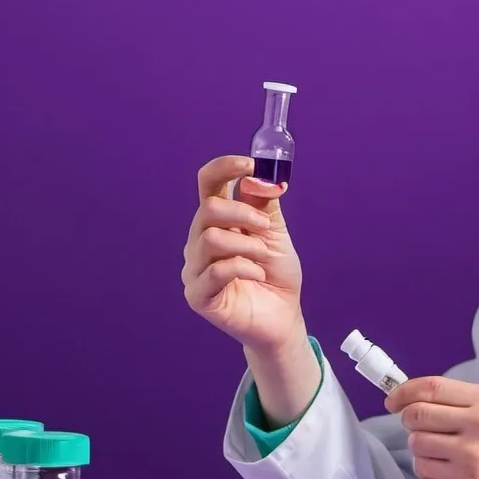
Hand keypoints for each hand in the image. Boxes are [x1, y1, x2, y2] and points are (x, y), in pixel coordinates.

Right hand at [182, 155, 304, 353]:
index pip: (208, 183)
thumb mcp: (275, 232)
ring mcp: (195, 268)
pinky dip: (243, 268)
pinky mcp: (197, 296)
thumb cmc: (276, 273)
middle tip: (265, 228)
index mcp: (218, 220)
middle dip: (243, 213)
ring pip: (211, 239)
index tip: (249, 163)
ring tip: (263, 257)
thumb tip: (259, 176)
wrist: (283, 315)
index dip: (224, 168)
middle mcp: (200, 240)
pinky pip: (214, 272)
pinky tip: (257, 275)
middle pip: (208, 209)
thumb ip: (265, 204)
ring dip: (247, 244)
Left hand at [385, 377, 478, 478]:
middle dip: (413, 422)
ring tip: (445, 452)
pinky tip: (452, 472)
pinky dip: (433, 476)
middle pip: (416, 420)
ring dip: (424, 451)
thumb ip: (470, 398)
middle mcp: (476, 431)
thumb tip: (427, 399)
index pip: (430, 389)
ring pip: (418, 452)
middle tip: (424, 427)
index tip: (392, 399)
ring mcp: (471, 464)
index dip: (403, 392)